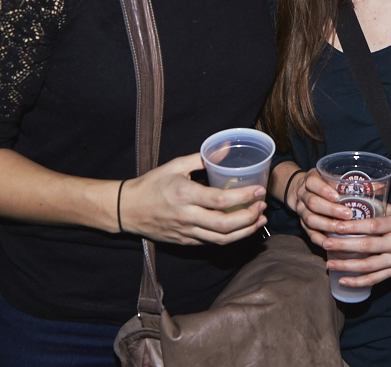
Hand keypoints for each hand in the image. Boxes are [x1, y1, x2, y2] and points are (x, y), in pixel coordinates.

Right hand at [119, 153, 266, 245]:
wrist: (127, 209)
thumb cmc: (152, 184)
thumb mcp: (175, 165)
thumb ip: (202, 158)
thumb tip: (226, 147)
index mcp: (184, 195)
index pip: (220, 201)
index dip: (243, 198)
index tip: (260, 191)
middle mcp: (186, 216)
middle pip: (224, 225)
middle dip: (249, 218)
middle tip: (263, 207)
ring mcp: (185, 232)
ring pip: (220, 239)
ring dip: (244, 232)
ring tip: (259, 221)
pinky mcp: (185, 241)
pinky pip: (211, 243)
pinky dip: (230, 237)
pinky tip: (242, 228)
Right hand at [288, 169, 351, 237]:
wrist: (305, 192)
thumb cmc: (325, 184)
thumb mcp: (332, 178)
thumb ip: (348, 182)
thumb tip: (374, 186)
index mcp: (310, 179)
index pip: (312, 183)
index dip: (324, 190)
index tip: (338, 197)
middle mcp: (303, 195)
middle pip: (313, 203)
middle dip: (331, 210)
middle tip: (348, 214)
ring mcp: (301, 211)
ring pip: (310, 219)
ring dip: (327, 225)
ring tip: (342, 229)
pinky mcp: (303, 224)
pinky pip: (310, 234)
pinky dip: (320, 239)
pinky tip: (332, 243)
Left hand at [320, 206, 390, 287]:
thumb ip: (378, 207)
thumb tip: (354, 199)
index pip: (373, 226)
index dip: (354, 227)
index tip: (337, 226)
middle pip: (367, 246)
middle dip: (344, 246)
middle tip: (325, 243)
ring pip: (369, 265)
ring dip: (347, 266)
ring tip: (329, 263)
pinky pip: (375, 279)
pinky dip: (358, 281)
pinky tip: (343, 280)